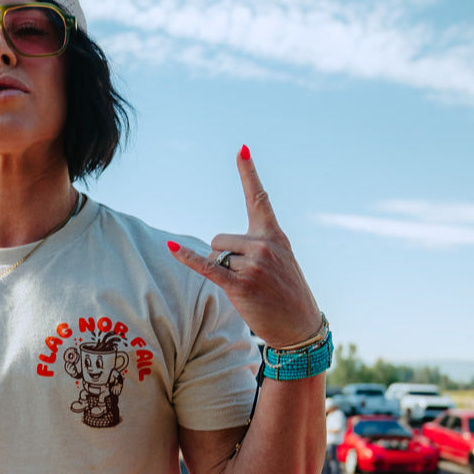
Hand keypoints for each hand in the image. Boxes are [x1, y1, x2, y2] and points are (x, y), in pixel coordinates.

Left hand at [169, 146, 321, 348]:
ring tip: (246, 288)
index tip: (241, 148)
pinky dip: (190, 259)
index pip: (259, 199)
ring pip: (216, 255)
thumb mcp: (281, 261)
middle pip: (220, 237)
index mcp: (274, 235)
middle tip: (245, 278)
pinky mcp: (240, 284)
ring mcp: (253, 264)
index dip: (248, 172)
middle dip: (223, 256)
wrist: (300, 325)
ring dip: (222, 271)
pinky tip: (173, 249)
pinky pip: (208, 267)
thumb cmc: (287, 294)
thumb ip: (259, 245)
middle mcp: (264, 245)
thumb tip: (220, 247)